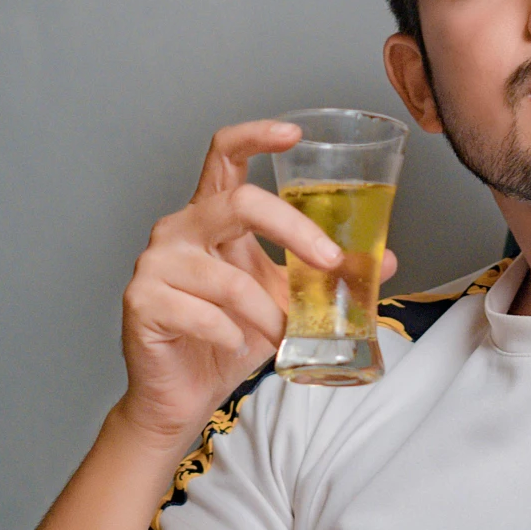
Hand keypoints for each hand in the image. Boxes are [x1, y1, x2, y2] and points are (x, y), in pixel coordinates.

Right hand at [117, 120, 397, 446]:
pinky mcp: (143, 301)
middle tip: (330, 260)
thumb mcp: (283, 299)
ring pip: (229, 278)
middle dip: (294, 230)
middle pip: (239, 203)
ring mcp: (156, 263)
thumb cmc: (228, 339)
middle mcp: (179, 229)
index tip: (294, 134)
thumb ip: (322, 275)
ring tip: (281, 335)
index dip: (255, 136)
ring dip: (266, 312)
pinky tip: (234, 344)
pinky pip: (205, 314)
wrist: (181, 395)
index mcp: (210, 217)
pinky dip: (231, 335)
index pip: (224, 156)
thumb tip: (387, 259)